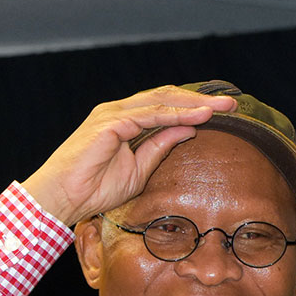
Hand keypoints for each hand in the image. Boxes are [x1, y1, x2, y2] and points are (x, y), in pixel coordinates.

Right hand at [21, 86, 236, 224]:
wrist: (63, 198)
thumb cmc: (94, 187)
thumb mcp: (139, 169)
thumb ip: (160, 147)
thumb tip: (188, 131)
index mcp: (126, 120)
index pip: (166, 105)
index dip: (194, 107)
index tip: (223, 112)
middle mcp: (120, 111)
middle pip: (167, 97)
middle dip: (200, 100)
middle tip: (231, 104)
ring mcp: (113, 114)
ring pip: (161, 101)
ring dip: (194, 104)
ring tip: (222, 108)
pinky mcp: (109, 123)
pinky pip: (149, 115)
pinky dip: (175, 115)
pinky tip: (198, 117)